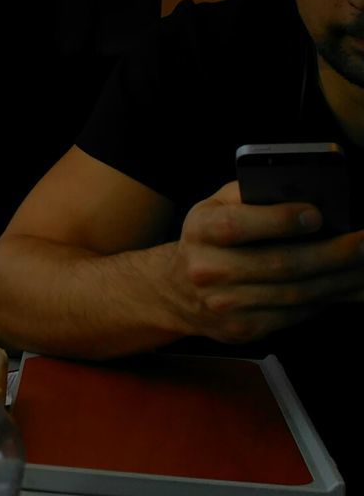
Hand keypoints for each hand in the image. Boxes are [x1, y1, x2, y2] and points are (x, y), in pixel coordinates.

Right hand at [165, 180, 363, 342]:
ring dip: (341, 279)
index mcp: (200, 231)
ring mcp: (226, 304)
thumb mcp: (214, 206)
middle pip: (280, 264)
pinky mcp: (245, 328)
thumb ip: (250, 196)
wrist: (177, 290)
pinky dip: (330, 299)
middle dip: (332, 253)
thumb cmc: (207, 240)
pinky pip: (297, 314)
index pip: (236, 226)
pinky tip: (348, 286)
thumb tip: (304, 196)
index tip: (316, 214)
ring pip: (297, 293)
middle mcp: (208, 269)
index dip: (278, 221)